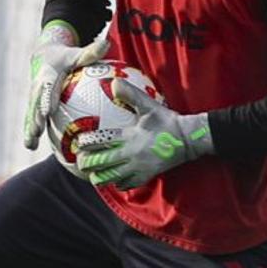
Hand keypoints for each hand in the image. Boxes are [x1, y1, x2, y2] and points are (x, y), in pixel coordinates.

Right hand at [22, 22, 109, 150]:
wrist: (44, 55)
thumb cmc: (66, 56)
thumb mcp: (78, 53)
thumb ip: (92, 51)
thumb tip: (108, 43)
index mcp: (48, 74)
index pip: (48, 87)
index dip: (47, 99)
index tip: (48, 111)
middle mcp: (38, 86)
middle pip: (36, 103)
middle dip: (35, 117)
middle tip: (37, 131)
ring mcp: (34, 96)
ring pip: (31, 113)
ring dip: (29, 129)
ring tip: (30, 145)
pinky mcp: (33, 104)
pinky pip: (32, 118)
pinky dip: (31, 131)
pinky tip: (31, 147)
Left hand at [75, 79, 213, 188]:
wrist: (188, 139)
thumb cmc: (167, 121)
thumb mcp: (149, 105)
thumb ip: (130, 94)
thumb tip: (113, 82)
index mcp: (129, 137)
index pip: (101, 141)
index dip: (86, 143)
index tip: (77, 142)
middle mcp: (131, 155)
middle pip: (102, 164)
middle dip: (87, 164)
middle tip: (79, 162)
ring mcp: (138, 168)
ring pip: (111, 178)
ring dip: (99, 177)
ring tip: (92, 174)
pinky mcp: (146, 177)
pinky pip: (126, 185)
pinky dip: (117, 183)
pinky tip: (113, 180)